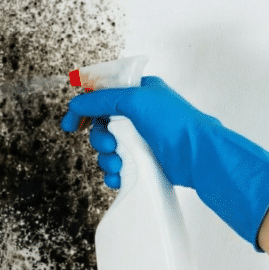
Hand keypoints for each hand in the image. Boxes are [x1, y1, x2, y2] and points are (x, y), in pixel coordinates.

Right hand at [61, 76, 268, 250]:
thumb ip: (102, 99)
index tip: (70, 124)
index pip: (102, 96)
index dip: (83, 109)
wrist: (198, 156)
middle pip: (101, 126)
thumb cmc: (176, 124)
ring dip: (107, 158)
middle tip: (110, 145)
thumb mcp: (135, 100)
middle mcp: (139, 114)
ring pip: (108, 149)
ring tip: (119, 164)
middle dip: (99, 139)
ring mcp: (142, 138)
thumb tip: (77, 103)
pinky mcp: (144, 160)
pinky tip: (120, 177)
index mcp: (139, 93)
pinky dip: (115, 173)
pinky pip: (118, 166)